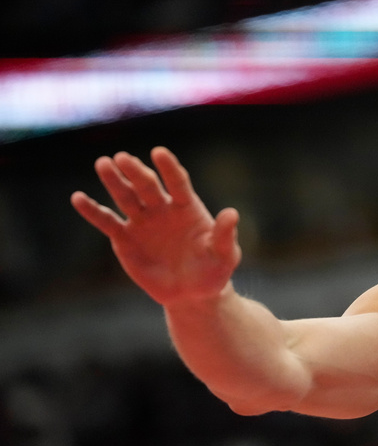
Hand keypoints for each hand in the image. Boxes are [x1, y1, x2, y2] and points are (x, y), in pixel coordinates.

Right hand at [71, 147, 241, 305]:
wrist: (192, 293)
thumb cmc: (212, 270)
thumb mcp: (223, 255)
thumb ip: (224, 235)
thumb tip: (232, 213)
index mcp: (187, 208)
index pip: (178, 183)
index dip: (169, 168)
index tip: (158, 152)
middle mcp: (162, 209)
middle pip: (148, 186)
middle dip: (136, 172)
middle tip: (122, 158)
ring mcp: (142, 222)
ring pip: (126, 197)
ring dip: (114, 181)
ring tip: (103, 164)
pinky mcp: (124, 238)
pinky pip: (106, 222)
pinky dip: (92, 211)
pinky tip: (78, 198)